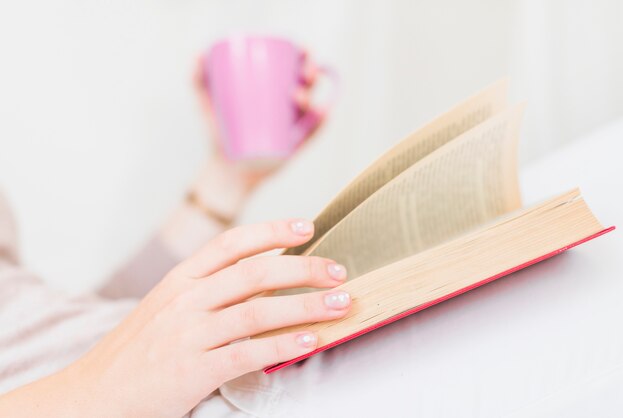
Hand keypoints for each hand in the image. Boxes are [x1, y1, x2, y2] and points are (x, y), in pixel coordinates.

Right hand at [61, 219, 349, 416]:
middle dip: (303, 269)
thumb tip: (263, 280)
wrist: (91, 395)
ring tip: (340, 304)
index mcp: (180, 279)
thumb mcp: (166, 307)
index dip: (272, 231)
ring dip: (305, 306)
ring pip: (258, 311)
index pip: (232, 243)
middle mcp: (186, 300)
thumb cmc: (136, 350)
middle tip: (338, 272)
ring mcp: (188, 334)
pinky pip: (247, 353)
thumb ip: (207, 290)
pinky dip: (282, 346)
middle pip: (255, 273)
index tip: (307, 227)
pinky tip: (309, 341)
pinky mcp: (193, 370)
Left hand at [193, 53, 325, 188]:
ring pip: (313, 105)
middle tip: (303, 73)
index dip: (303, 53)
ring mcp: (295, 124)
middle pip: (309, 81)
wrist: (225, 168)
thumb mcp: (205, 104)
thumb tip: (197, 54)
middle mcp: (289, 104)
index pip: (294, 64)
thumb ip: (196, 79)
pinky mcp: (297, 144)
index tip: (299, 49)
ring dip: (313, 96)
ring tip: (298, 98)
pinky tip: (323, 110)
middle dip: (312, 70)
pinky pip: (315, 130)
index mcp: (274, 87)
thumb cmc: (218, 132)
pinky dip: (322, 119)